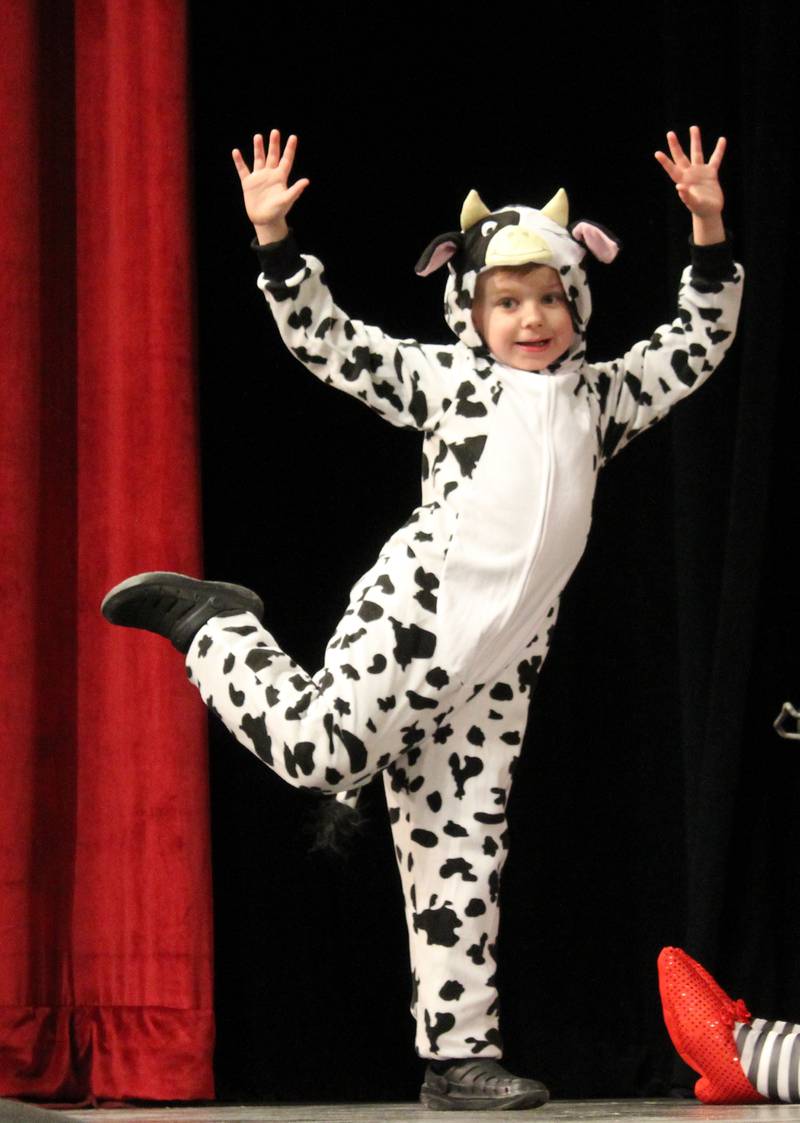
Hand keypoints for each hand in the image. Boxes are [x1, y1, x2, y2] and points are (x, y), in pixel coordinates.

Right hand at [232, 130, 309, 243]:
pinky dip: (239, 161)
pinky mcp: (248, 183)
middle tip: (275, 132)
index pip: (286, 160)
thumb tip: (306, 181)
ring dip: (258, 148)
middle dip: (274, 144)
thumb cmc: (278, 211)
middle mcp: (270, 175)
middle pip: (272, 156)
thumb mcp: (287, 200)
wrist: (265, 221)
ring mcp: (259, 178)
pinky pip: (243, 170)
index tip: (293, 137)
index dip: (290, 149)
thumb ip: (295, 190)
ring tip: (258, 137)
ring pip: (259, 159)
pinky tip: (236, 152)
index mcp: (281, 178)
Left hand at [655, 125, 725, 244]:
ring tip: (693, 127)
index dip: (665, 162)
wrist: (710, 212)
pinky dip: (719, 150)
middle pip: (681, 156)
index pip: (672, 169)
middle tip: (670, 133)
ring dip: (695, 140)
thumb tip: (679, 187)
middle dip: (675, 145)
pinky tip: (722, 139)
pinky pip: (715, 159)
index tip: (657, 153)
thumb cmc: (700, 210)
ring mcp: (700, 172)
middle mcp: (689, 174)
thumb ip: (686, 196)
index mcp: (683, 181)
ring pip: (697, 153)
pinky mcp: (711, 173)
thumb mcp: (693, 204)